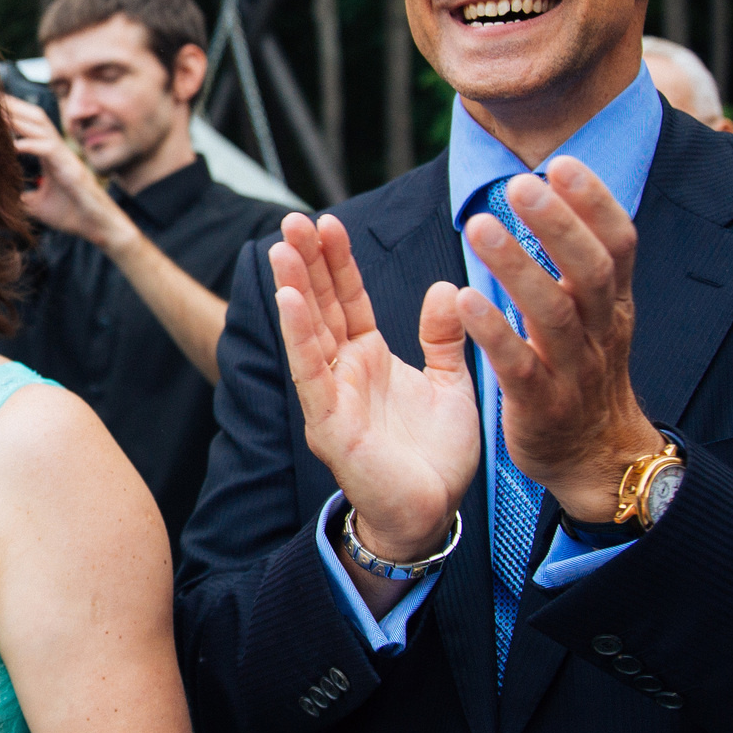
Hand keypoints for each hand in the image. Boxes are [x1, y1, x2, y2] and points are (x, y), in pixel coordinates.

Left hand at [3, 95, 129, 249]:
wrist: (98, 227)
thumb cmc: (71, 213)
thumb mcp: (36, 203)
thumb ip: (19, 194)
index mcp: (51, 154)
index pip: (30, 126)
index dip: (13, 113)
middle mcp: (58, 150)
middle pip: (35, 117)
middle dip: (13, 105)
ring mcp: (65, 157)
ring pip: (42, 127)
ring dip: (19, 118)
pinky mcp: (70, 170)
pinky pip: (49, 150)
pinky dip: (31, 144)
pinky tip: (14, 145)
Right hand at [271, 212, 480, 560]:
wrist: (432, 514)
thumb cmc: (435, 457)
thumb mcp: (450, 385)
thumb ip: (443, 339)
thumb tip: (445, 288)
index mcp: (368, 359)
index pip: (346, 300)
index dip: (337, 262)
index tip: (328, 221)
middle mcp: (342, 373)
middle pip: (320, 306)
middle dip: (307, 262)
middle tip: (293, 218)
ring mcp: (331, 398)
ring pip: (308, 333)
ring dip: (294, 288)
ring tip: (283, 246)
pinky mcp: (330, 425)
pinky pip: (311, 373)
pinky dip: (300, 335)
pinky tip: (290, 299)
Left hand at [457, 161, 663, 521]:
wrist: (596, 458)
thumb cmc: (584, 371)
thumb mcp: (594, 313)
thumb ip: (577, 259)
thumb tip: (555, 188)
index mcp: (612, 304)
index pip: (617, 244)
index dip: (594, 203)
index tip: (561, 163)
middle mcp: (601, 331)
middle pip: (590, 270)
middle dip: (558, 224)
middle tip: (521, 185)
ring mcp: (574, 369)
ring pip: (554, 313)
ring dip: (517, 268)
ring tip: (479, 227)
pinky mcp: (542, 405)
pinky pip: (520, 365)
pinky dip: (495, 332)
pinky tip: (465, 300)